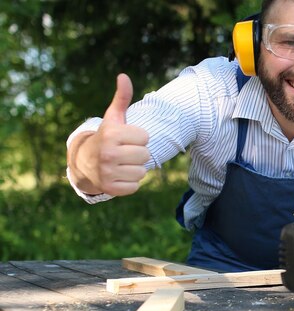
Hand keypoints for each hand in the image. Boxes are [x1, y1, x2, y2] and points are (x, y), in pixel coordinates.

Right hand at [68, 74, 149, 195]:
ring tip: (122, 163)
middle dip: (138, 154)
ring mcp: (108, 172)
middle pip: (146, 155)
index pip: (146, 137)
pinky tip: (119, 175)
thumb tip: (124, 76)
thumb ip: (122, 98)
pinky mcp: (110, 188)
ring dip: (135, 168)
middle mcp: (108, 153)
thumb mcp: (113, 118)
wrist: (85, 162)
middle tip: (125, 152)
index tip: (126, 138)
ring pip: (142, 171)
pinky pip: (135, 186)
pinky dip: (130, 183)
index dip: (138, 138)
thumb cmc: (107, 137)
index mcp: (112, 135)